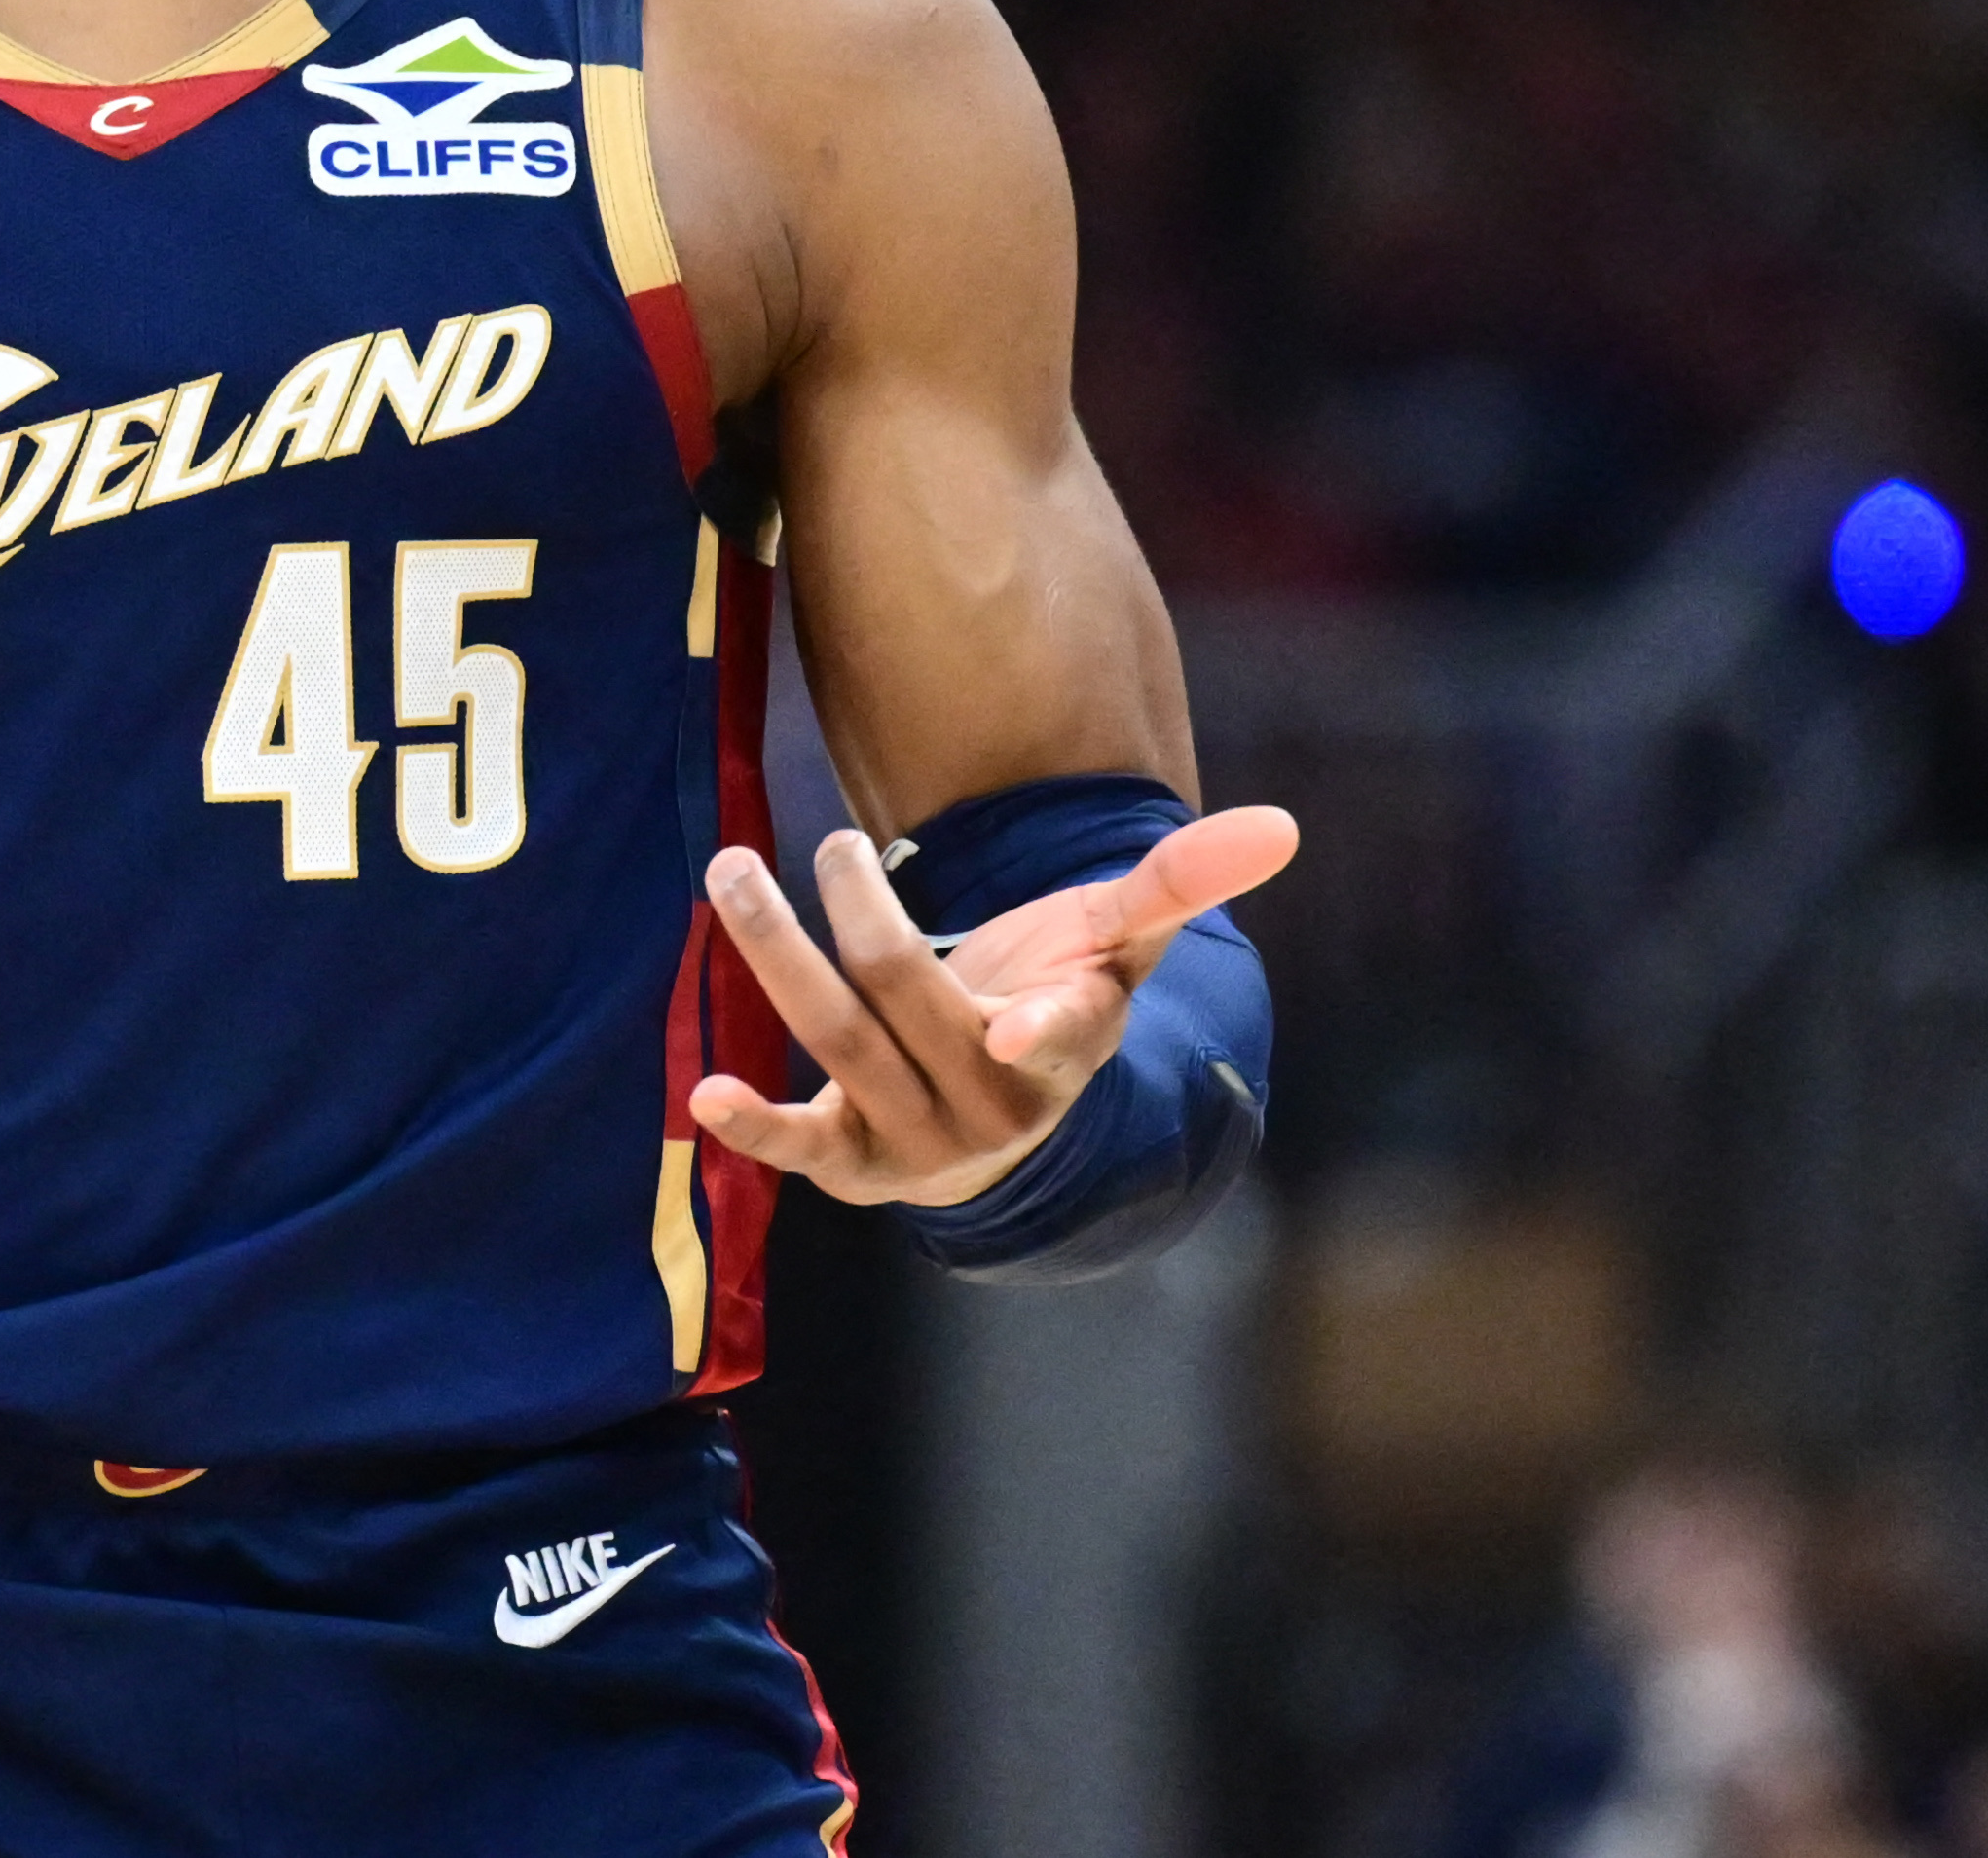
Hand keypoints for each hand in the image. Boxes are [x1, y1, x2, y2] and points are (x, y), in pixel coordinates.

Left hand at [687, 805, 1297, 1209]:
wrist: (999, 1123)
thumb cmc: (1054, 1003)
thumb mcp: (1116, 947)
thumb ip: (1181, 882)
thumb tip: (1283, 824)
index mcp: (1062, 1048)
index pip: (1058, 1034)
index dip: (1039, 1029)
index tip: (1013, 1024)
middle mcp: (989, 1102)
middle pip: (907, 997)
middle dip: (862, 913)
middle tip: (832, 843)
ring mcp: (918, 1138)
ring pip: (839, 1040)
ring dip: (779, 953)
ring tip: (732, 869)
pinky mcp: (853, 1163)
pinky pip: (801, 1147)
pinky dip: (754, 1126)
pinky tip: (704, 1094)